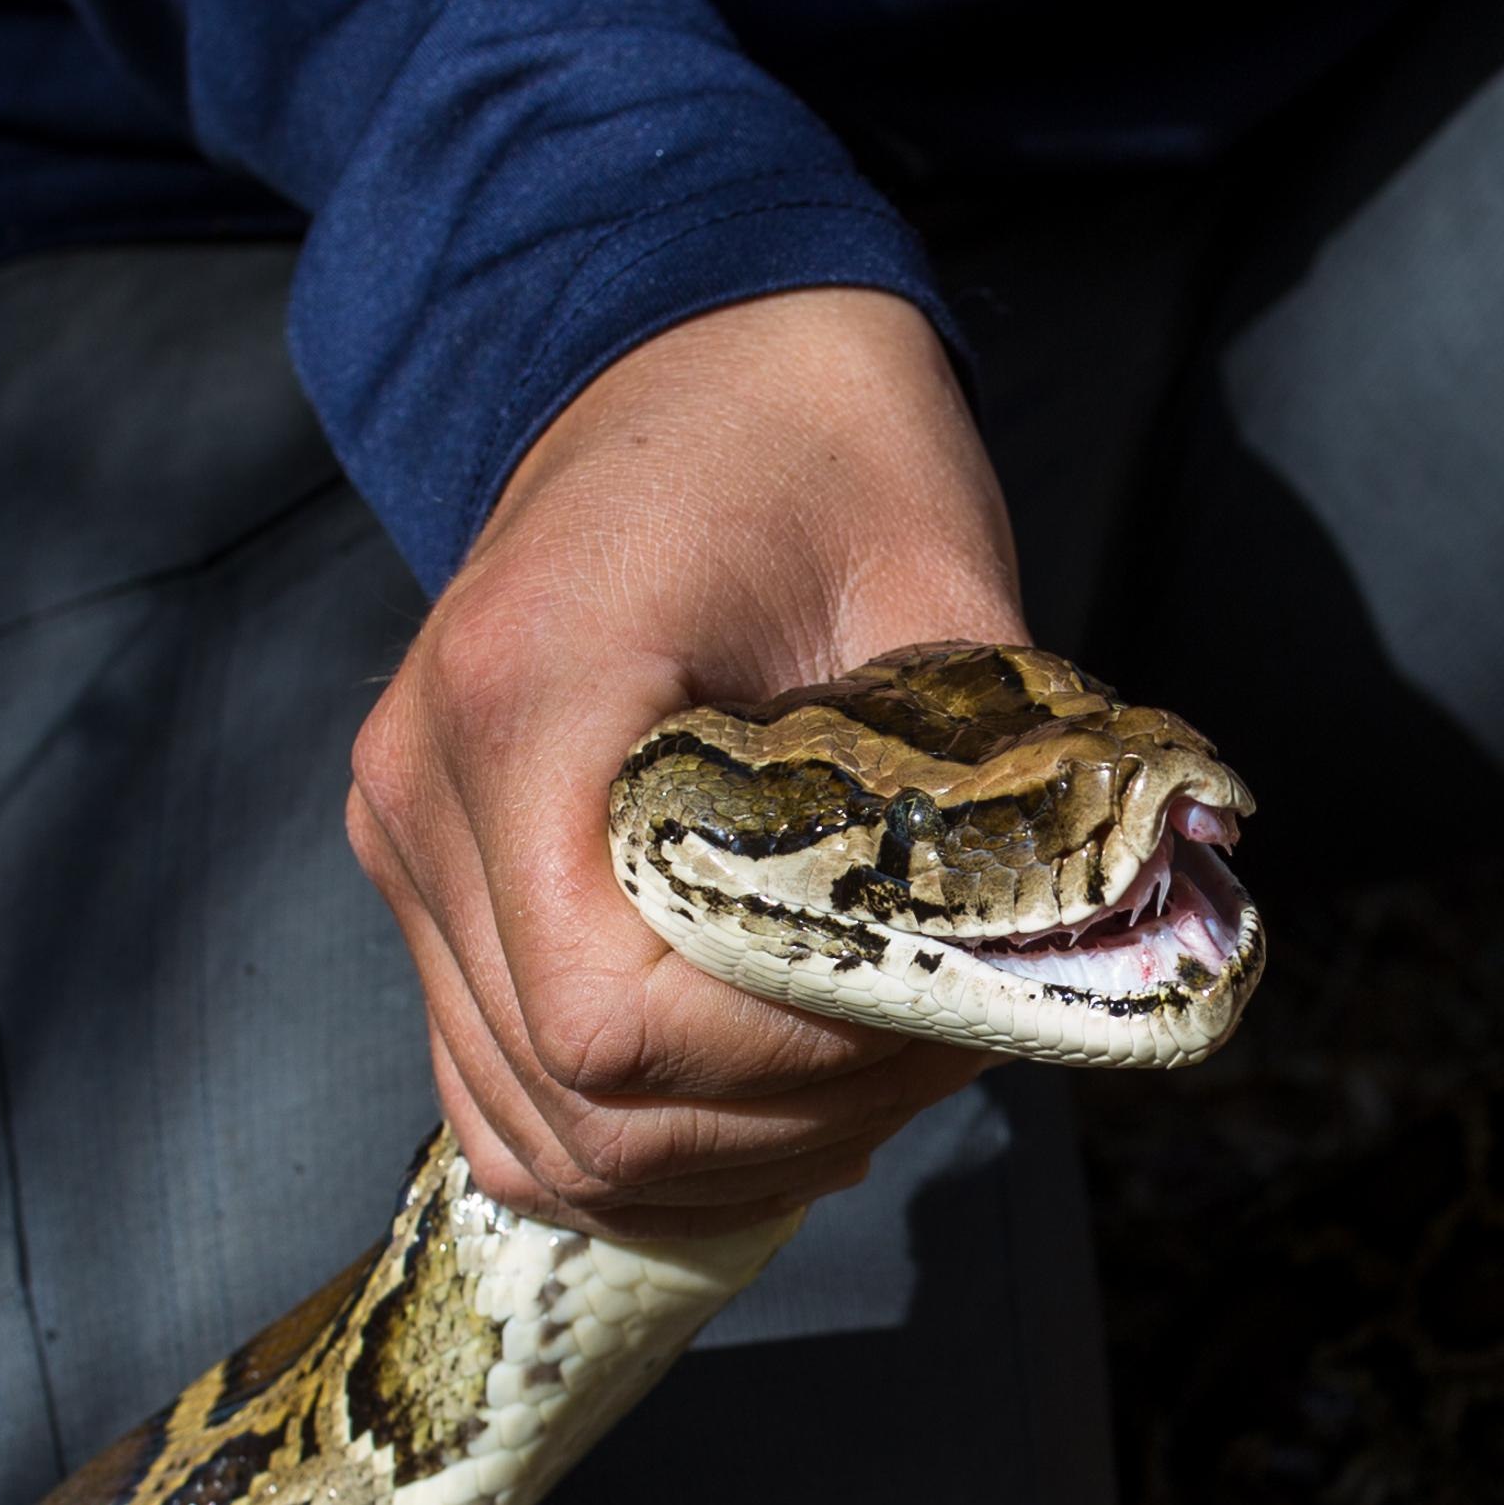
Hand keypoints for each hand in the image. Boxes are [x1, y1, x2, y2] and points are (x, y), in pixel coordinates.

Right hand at [347, 287, 1019, 1237]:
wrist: (679, 349)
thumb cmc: (812, 440)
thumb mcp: (935, 581)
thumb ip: (993, 787)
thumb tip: (1092, 972)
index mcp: (532, 689)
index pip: (612, 1014)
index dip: (783, 1065)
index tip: (932, 1015)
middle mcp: (427, 783)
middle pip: (575, 1098)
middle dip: (782, 1124)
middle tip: (942, 1055)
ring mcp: (411, 840)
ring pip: (531, 1127)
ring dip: (719, 1154)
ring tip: (872, 1090)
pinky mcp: (428, 877)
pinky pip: (499, 1088)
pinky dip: (635, 1140)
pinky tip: (771, 1107)